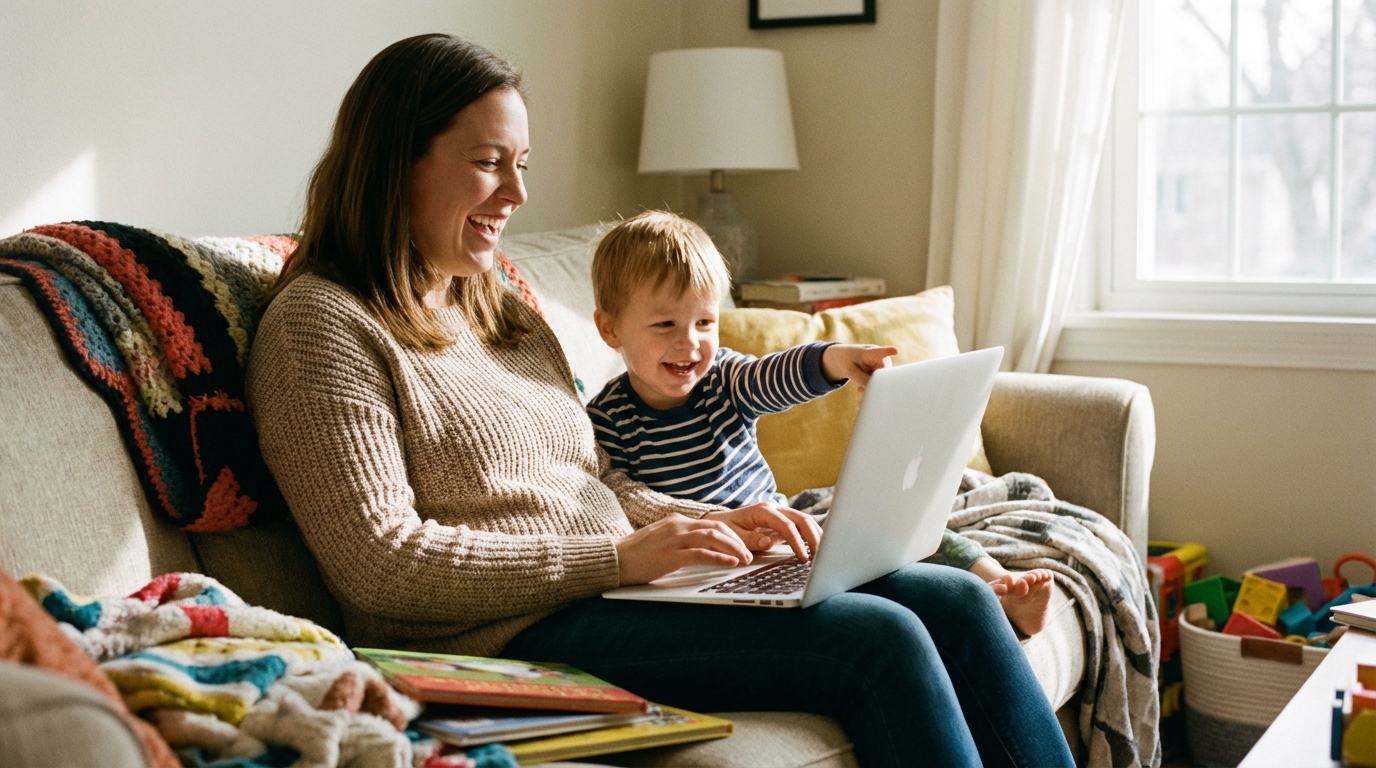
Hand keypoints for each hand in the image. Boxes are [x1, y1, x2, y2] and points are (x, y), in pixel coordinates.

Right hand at [615, 514, 753, 584]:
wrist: (612, 559)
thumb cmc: (635, 555)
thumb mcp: (661, 541)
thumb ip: (680, 541)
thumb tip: (701, 550)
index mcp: (676, 521)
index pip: (712, 523)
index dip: (731, 534)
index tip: (742, 546)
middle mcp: (677, 526)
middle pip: (717, 527)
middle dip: (737, 540)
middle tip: (749, 554)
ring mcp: (673, 539)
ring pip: (712, 537)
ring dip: (733, 548)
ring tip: (744, 560)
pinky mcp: (669, 556)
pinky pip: (700, 554)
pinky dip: (719, 558)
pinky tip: (730, 563)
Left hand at [703, 502, 821, 562]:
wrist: (719, 521)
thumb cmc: (724, 529)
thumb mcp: (732, 535)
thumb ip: (749, 539)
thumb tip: (769, 542)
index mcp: (762, 511)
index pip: (786, 525)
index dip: (797, 542)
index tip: (803, 558)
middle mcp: (773, 509)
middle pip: (801, 519)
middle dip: (813, 536)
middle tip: (821, 555)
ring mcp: (779, 514)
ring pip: (804, 520)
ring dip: (816, 534)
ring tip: (824, 552)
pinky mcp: (782, 521)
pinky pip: (800, 525)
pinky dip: (810, 534)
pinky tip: (818, 546)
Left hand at [821, 344, 898, 391]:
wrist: (845, 357)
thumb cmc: (847, 361)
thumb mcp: (850, 371)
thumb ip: (863, 380)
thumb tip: (877, 388)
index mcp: (870, 352)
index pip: (879, 352)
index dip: (888, 352)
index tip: (895, 350)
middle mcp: (881, 356)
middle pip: (884, 374)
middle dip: (875, 382)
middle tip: (861, 388)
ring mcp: (884, 364)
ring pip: (883, 380)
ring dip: (872, 383)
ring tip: (860, 382)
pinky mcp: (884, 370)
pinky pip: (881, 381)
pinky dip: (872, 384)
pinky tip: (862, 386)